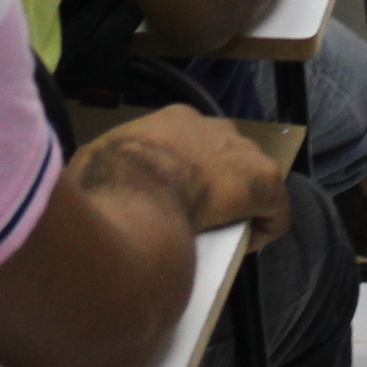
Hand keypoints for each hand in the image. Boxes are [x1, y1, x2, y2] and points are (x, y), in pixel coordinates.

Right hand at [75, 105, 291, 238]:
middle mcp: (212, 127)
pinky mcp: (262, 181)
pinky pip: (273, 207)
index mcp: (173, 121)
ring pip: (250, 178)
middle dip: (217, 182)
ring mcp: (240, 152)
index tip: (176, 195)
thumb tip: (92, 186)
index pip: (190, 141)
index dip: (187, 169)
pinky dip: (265, 226)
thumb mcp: (92, 165)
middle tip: (200, 215)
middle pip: (225, 154)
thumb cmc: (105, 179)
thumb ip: (103, 169)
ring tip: (224, 232)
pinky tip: (249, 245)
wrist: (135, 190)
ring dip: (242, 203)